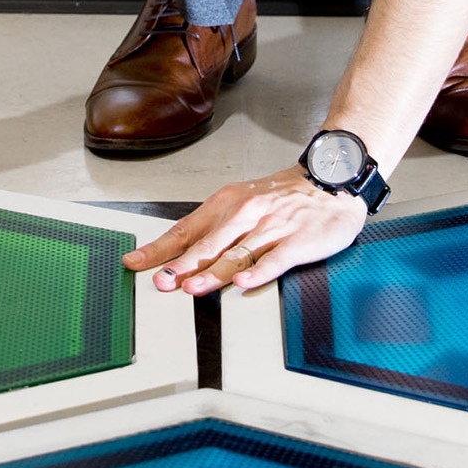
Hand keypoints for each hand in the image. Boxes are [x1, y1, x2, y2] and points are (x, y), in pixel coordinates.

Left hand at [124, 165, 369, 296]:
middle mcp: (245, 214)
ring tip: (192, 288)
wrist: (332, 180)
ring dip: (212, 273)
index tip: (135, 263)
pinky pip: (274, 260)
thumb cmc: (285, 196)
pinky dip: (258, 273)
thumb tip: (180, 253)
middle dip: (182, 265)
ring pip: (237, 254)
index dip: (160, 249)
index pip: (186, 230)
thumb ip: (215, 229)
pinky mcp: (298, 241)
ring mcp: (271, 228)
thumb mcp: (243, 201)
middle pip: (208, 244)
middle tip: (161, 281)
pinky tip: (243, 284)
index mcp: (227, 204)